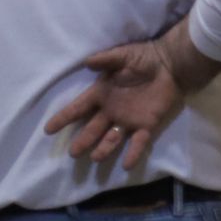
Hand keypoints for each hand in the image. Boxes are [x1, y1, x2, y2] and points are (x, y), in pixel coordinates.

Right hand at [44, 36, 196, 167]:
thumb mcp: (123, 55)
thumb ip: (106, 59)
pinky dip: (132, 153)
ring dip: (104, 149)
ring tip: (95, 158)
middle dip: (83, 141)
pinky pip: (138, 142)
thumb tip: (87, 62)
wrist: (171, 64)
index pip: (78, 108)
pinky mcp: (147, 124)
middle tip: (73, 153)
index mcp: (102, 94)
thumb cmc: (144, 58)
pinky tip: (126, 165)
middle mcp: (112, 110)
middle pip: (93, 129)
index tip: (48, 130)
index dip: (64, 118)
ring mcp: (129, 119)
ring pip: (112, 138)